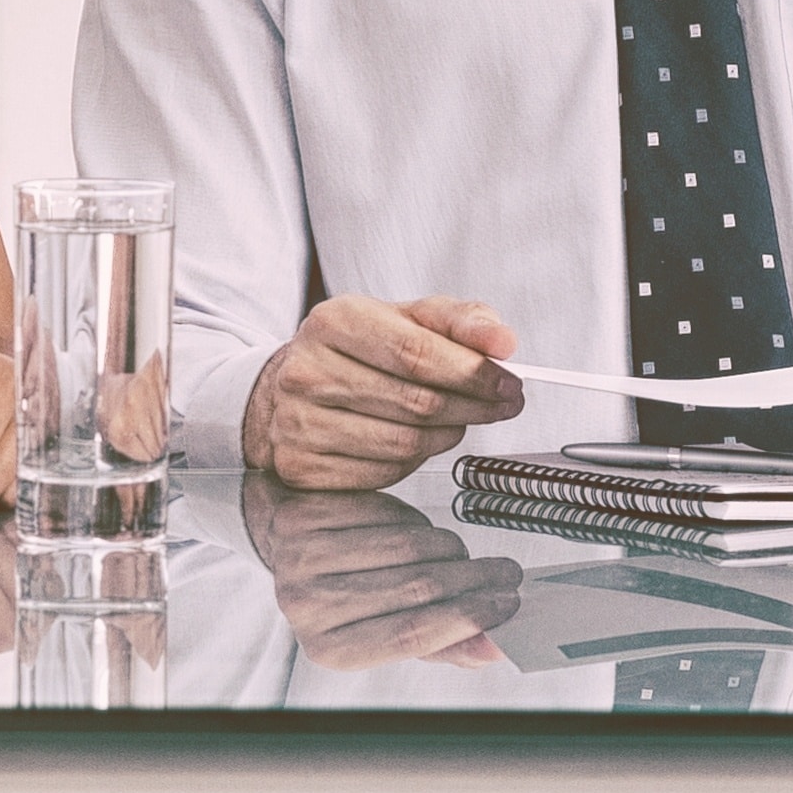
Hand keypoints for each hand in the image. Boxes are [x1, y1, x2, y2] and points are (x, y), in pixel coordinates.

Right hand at [241, 297, 522, 491]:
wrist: (283, 388)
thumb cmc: (355, 351)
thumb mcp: (404, 318)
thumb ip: (459, 321)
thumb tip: (503, 342)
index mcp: (334, 321)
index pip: (417, 353)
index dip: (472, 373)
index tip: (509, 383)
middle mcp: (308, 371)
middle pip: (416, 402)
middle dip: (473, 407)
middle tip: (501, 405)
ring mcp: (299, 423)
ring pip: (404, 443)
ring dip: (447, 436)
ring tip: (459, 421)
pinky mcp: (301, 466)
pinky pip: (383, 473)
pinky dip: (414, 462)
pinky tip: (419, 442)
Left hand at [241, 477, 523, 668]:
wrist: (279, 542)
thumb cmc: (341, 592)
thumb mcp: (385, 629)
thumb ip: (439, 642)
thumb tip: (493, 648)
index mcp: (330, 649)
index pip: (411, 635)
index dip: (469, 618)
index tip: (507, 604)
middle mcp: (308, 607)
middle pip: (416, 588)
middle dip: (475, 580)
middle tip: (505, 574)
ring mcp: (301, 557)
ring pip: (407, 546)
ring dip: (449, 548)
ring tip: (460, 554)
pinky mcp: (305, 515)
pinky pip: (386, 512)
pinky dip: (414, 519)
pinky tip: (416, 530)